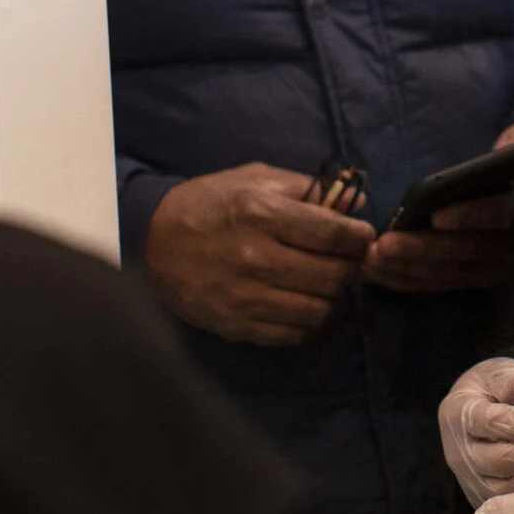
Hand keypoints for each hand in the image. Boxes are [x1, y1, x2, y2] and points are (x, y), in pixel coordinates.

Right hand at [144, 164, 373, 346]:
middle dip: (347, 267)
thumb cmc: (209, 203)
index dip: (358, 237)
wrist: (152, 241)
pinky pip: (292, 334)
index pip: (332, 233)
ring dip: (328, 297)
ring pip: (317, 309)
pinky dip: (304, 320)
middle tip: (342, 260)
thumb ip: (306, 189)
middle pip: (331, 275)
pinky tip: (296, 302)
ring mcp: (245, 297)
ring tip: (319, 282)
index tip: (362, 237)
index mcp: (261, 214)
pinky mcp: (235, 325)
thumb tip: (356, 201)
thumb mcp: (254, 179)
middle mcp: (255, 258)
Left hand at [363, 122, 513, 291]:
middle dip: (424, 249)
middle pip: (471, 250)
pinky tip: (379, 273)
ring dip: (409, 269)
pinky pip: (443, 283)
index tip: (437, 216)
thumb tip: (457, 177)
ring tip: (372, 260)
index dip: (471, 215)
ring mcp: (502, 265)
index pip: (502, 213)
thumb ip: (493, 164)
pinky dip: (410, 279)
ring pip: (453, 273)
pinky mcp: (481, 276)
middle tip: (384, 245)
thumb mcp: (513, 151)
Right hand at [440, 358, 513, 503]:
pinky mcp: (487, 501)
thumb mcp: (499, 373)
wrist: (484, 418)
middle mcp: (459, 453)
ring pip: (508, 489)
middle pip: (499, 461)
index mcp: (458, 414)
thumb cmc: (495, 391)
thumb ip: (511, 377)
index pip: (490, 422)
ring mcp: (471, 481)